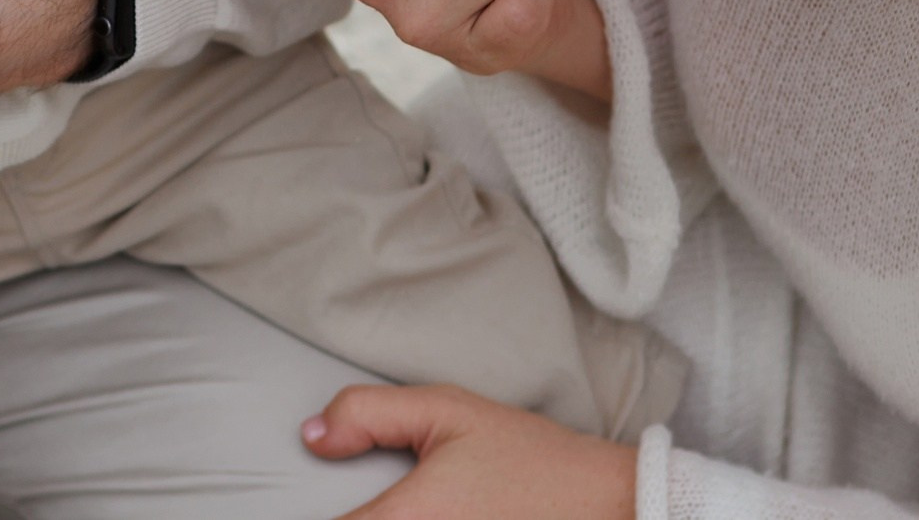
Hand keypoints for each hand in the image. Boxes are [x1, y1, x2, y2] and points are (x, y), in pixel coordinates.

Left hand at [302, 385, 638, 519]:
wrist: (606, 503)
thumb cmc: (530, 458)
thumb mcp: (448, 410)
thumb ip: (368, 414)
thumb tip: (312, 436)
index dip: (323, 512)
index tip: (313, 500)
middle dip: (360, 517)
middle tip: (372, 500)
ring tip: (393, 506)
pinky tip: (426, 516)